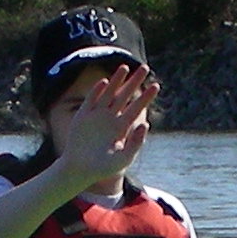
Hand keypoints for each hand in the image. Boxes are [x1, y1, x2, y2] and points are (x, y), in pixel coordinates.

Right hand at [49, 64, 157, 190]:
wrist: (80, 170)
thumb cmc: (103, 167)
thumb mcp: (124, 158)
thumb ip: (135, 143)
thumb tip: (145, 124)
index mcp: (122, 127)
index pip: (136, 108)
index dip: (145, 97)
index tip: (156, 86)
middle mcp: (110, 118)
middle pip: (125, 96)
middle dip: (134, 82)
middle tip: (145, 68)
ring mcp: (96, 115)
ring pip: (109, 93)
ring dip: (116, 80)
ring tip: (125, 67)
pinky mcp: (82, 116)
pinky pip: (91, 100)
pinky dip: (97, 91)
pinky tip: (104, 82)